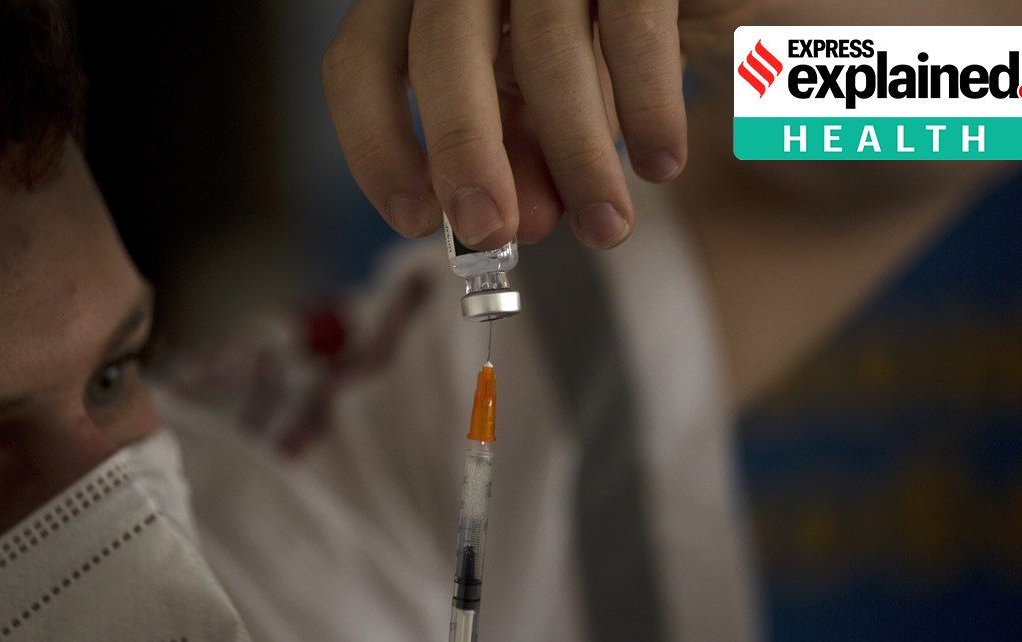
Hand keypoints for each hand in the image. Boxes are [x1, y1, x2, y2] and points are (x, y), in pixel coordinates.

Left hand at [323, 0, 751, 249]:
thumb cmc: (606, 49)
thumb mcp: (538, 105)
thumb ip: (513, 154)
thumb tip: (495, 225)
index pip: (362, 60)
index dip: (376, 145)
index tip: (416, 221)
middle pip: (438, 47)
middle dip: (463, 152)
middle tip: (493, 233)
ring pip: (544, 46)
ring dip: (575, 155)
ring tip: (606, 227)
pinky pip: (632, 27)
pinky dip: (646, 106)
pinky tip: (660, 163)